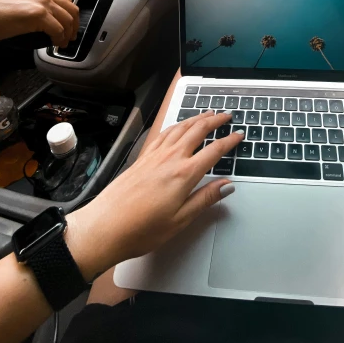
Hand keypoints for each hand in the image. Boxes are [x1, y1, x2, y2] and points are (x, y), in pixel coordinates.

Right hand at [0, 0, 78, 46]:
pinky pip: (58, 30)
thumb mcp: (18, 0)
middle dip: (74, 25)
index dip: (70, 15)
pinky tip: (55, 44)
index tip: (70, 25)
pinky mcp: (38, 15)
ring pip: (68, 20)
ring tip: (63, 43)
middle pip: (71, 9)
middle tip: (71, 36)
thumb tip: (42, 19)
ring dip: (68, 34)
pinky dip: (60, 39)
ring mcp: (42, 3)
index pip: (64, 0)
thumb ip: (33, 5)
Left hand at [66, 111, 242, 280]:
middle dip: (214, 121)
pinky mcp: (142, 158)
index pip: (213, 152)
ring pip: (179, 128)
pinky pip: (162, 134)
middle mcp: (170, 159)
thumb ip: (205, 199)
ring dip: (196, 118)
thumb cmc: (141, 229)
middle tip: (226, 115)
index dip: (229, 141)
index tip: (239, 135)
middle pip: (197, 131)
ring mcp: (154, 156)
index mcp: (184, 174)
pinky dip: (175, 125)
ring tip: (207, 113)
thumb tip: (228, 186)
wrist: (104, 227)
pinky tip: (177, 126)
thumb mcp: (180, 220)